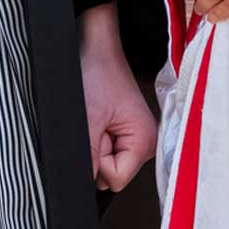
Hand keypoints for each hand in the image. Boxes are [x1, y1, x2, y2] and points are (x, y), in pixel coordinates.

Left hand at [79, 4, 156, 192]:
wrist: (97, 45)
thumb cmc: (97, 70)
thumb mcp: (88, 116)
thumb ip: (88, 155)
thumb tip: (82, 184)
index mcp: (146, 141)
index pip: (116, 179)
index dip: (99, 160)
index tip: (98, 132)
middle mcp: (146, 142)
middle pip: (112, 174)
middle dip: (96, 151)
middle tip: (97, 122)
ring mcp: (135, 138)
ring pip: (106, 163)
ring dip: (94, 143)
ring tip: (97, 116)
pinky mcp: (125, 132)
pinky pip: (105, 149)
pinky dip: (95, 136)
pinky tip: (97, 117)